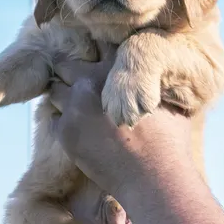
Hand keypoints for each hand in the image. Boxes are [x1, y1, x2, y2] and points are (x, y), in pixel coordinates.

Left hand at [49, 45, 192, 197]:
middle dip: (71, 71)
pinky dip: (63, 121)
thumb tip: (159, 74)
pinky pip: (53, 118)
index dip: (99, 49)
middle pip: (65, 63)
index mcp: (116, 69)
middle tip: (80, 83)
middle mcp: (89, 83)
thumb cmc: (168, 142)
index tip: (99, 58)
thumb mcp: (170, 101)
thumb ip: (154, 82)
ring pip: (55, 90)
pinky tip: (80, 130)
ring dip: (64, 96)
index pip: (100, 43)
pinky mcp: (64, 133)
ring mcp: (73, 108)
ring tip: (79, 108)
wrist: (153, 179)